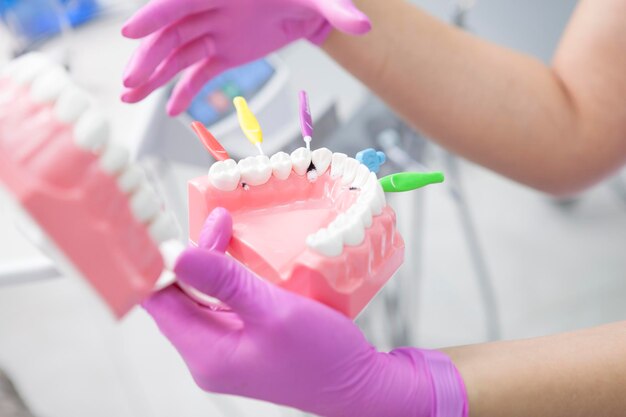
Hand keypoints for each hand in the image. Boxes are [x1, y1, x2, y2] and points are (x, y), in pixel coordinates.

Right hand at [121, 0, 370, 114]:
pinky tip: (171, 110)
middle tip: (129, 82)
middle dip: (150, 56)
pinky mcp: (226, 53)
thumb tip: (363, 24)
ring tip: (129, 98)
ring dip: (155, 76)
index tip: (130, 33)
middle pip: (172, 33)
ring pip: (179, 55)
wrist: (310, 0)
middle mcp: (212, 10)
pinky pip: (200, 73)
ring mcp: (216, 32)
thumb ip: (337, 9)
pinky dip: (186, 91)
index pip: (182, 0)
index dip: (156, 16)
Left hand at [143, 208, 467, 416]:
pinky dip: (232, 276)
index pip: (159, 302)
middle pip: (181, 295)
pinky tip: (247, 258)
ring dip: (215, 263)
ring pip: (204, 295)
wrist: (360, 385)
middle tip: (221, 222)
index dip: (160, 262)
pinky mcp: (246, 339)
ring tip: (230, 232)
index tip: (173, 224)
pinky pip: (226, 302)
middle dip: (196, 256)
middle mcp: (210, 353)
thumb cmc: (323, 356)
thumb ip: (224, 281)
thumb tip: (175, 254)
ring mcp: (228, 347)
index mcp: (206, 353)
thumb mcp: (274, 311)